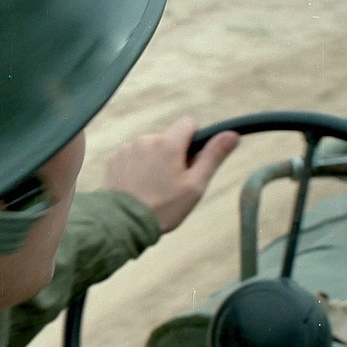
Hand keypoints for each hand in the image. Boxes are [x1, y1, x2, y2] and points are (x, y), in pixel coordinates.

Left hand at [103, 117, 238, 232]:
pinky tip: (137, 187)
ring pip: (150, 148)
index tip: (190, 162)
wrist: (123, 223)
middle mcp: (145, 140)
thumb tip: (232, 134)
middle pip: (168, 139)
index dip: (194, 141)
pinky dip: (137, 168)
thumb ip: (213, 156)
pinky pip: (133, 156)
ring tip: (152, 188)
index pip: (188, 123)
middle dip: (173, 155)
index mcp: (167, 143)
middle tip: (172, 183)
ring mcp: (127, 149)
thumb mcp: (195, 186)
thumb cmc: (163, 208)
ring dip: (154, 161)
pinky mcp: (114, 159)